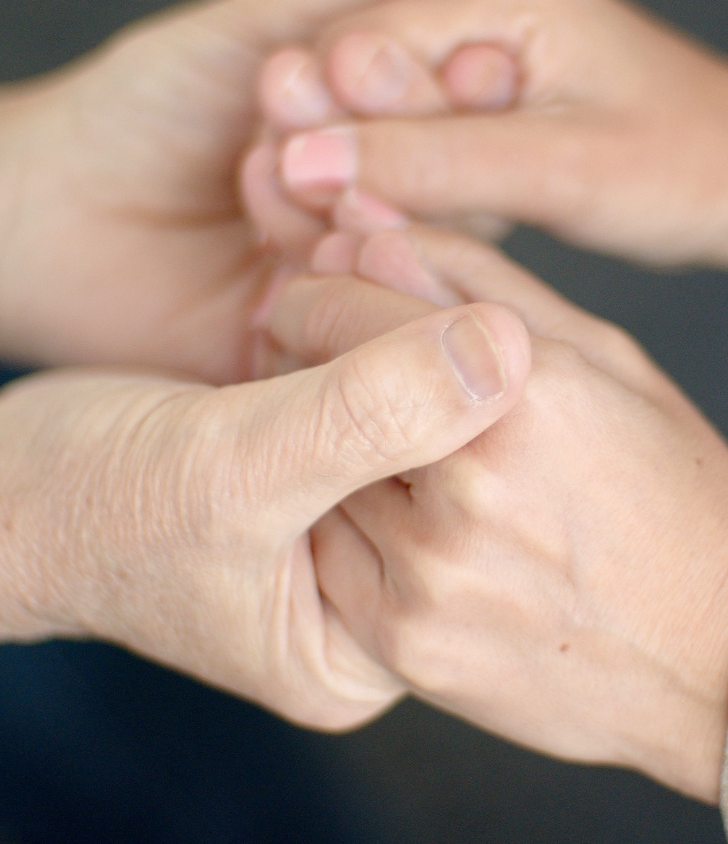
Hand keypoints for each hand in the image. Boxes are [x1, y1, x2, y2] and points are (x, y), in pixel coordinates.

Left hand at [0, 0, 531, 379]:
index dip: (471, 89)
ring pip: (412, 255)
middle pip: (453, 188)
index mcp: (391, 129)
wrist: (48, 213)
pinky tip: (272, 249)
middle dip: (403, 144)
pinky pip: (364, 326)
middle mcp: (387, 204)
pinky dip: (327, 278)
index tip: (481, 66)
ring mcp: (361, 276)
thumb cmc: (146, 106)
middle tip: (323, 108)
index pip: (470, 113)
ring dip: (348, 205)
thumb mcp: (264, 23)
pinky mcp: (328, 347)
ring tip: (263, 170)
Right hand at [0, 301, 528, 728]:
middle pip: (470, 450)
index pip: (483, 515)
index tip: (440, 299)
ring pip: (438, 396)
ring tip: (341, 255)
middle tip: (373, 258)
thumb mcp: (234, 468)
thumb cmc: (93, 505)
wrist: (12, 480)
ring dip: (402, 304)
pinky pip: (396, 371)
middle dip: (433, 335)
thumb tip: (506, 353)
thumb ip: (367, 417)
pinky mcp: (343, 455)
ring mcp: (367, 514)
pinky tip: (343, 257)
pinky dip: (375, 300)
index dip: (479, 393)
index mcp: (376, 643)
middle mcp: (388, 582)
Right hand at [252, 0, 727, 268]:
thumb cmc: (692, 163)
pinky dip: (404, 188)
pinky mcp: (493, 106)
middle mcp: (485, 7)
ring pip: (384, 116)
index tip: (293, 192)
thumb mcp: (565, 168)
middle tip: (308, 222)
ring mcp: (487, 55)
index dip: (321, 121)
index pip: (366, 46)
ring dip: (364, 176)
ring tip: (340, 238)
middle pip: (362, 76)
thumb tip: (311, 161)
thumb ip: (436, 161)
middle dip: (334, 150)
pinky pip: (422, 143)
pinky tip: (390, 230)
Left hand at [265, 224, 727, 802]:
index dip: (323, 293)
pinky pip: (329, 560)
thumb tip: (369, 233)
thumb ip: (482, 282)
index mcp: (523, 390)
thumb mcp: (607, 359)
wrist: (722, 655)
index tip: (327, 296)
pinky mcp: (408, 645)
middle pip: (314, 388)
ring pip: (316, 475)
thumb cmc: (676, 493)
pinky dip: (351, 530)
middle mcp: (468, 484)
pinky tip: (416, 529)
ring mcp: (431, 575)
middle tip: (363, 374)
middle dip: (322, 365)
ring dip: (337, 451)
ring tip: (406, 458)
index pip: (344, 306)